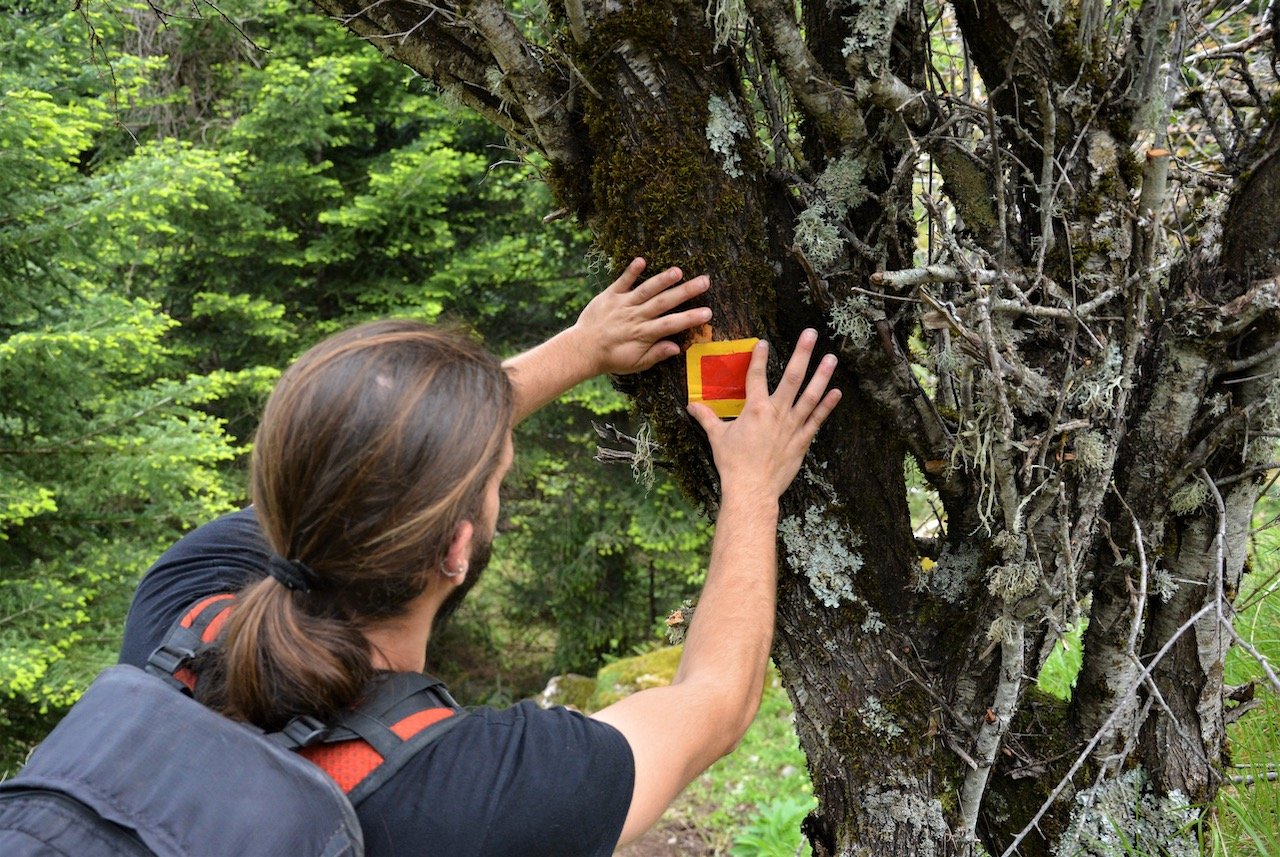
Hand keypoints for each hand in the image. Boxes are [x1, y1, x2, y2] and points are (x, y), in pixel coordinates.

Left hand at [573, 257, 711, 375]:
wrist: (582, 350)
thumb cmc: (612, 359)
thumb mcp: (636, 364)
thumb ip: (656, 355)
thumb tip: (677, 348)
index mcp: (644, 334)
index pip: (671, 324)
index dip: (690, 318)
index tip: (708, 312)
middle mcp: (636, 317)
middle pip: (664, 303)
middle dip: (686, 292)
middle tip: (705, 281)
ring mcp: (623, 304)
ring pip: (646, 290)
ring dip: (662, 280)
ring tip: (679, 271)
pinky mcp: (610, 296)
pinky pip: (621, 281)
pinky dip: (630, 271)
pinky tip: (642, 260)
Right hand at [687, 329, 840, 499]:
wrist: (752, 489)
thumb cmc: (733, 464)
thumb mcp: (717, 438)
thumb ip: (707, 418)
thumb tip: (692, 406)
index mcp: (754, 409)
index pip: (756, 376)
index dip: (759, 357)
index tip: (764, 342)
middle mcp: (776, 413)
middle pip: (792, 377)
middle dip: (802, 353)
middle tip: (811, 334)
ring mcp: (792, 426)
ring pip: (810, 395)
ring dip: (822, 375)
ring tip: (831, 358)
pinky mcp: (802, 441)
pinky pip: (817, 420)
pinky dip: (827, 406)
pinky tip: (836, 392)